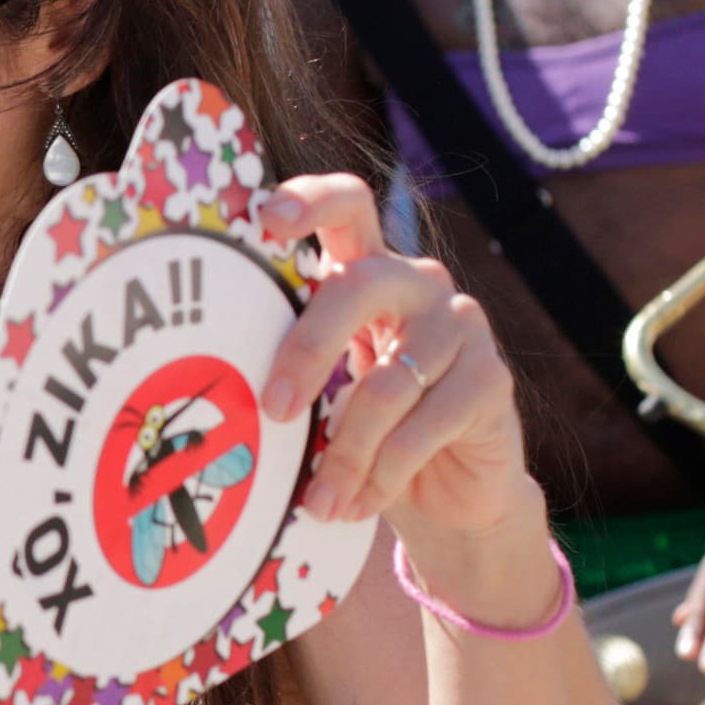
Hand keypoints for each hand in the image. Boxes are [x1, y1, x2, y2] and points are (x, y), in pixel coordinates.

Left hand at [257, 176, 531, 537]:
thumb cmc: (366, 433)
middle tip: (274, 411)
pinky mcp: (491, 379)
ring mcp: (461, 326)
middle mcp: (417, 283)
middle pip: (357, 286)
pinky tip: (357, 505)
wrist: (450, 497)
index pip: (347, 205)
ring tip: (317, 502)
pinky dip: (382, 475)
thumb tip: (214, 381)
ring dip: (343, 452)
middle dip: (306, 349)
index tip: (266, 216)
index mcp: (367, 270)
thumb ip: (291, 368)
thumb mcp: (324, 393)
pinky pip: (423, 427)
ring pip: (386, 381)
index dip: (309, 200)